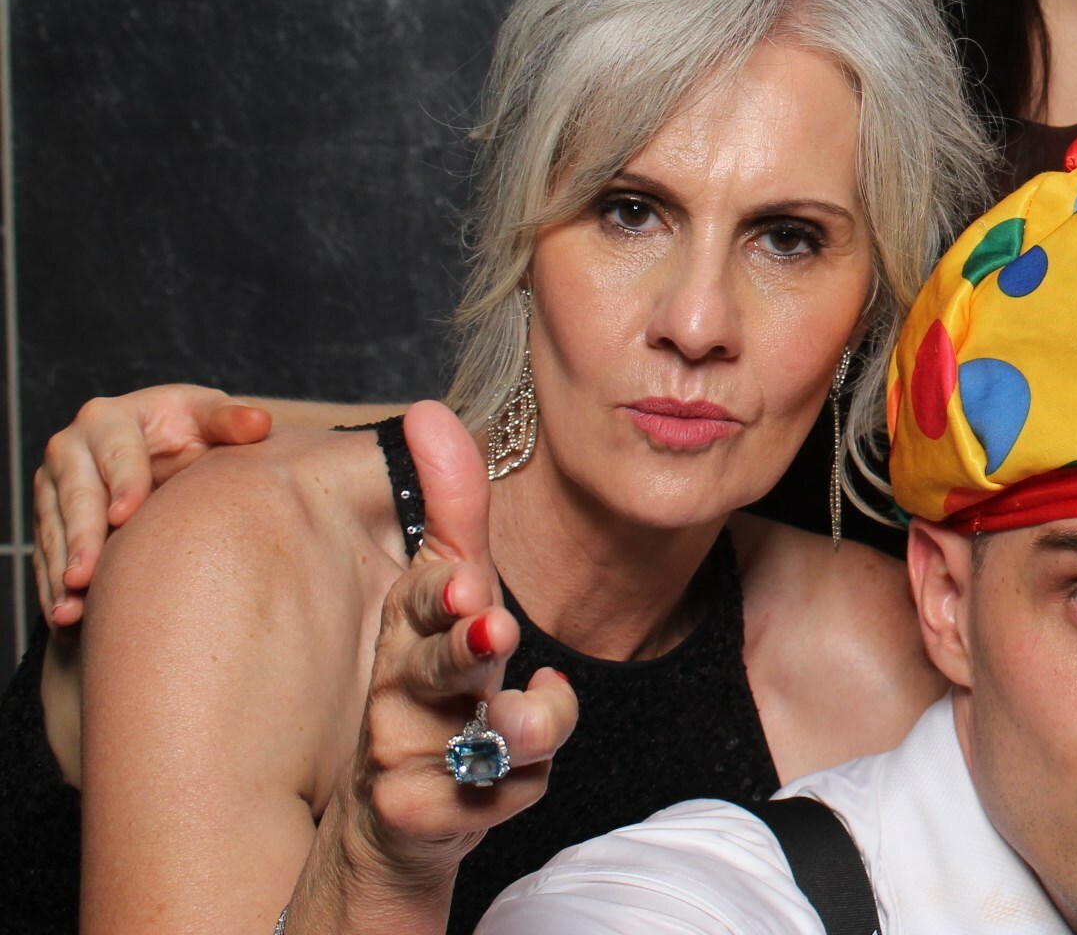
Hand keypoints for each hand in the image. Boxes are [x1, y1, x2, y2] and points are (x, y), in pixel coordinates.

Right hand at [35, 384, 273, 627]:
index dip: (123, 484)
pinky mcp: (49, 520)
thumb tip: (259, 424)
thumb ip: (232, 421)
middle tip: (85, 576)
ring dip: (59, 573)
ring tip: (70, 609)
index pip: (116, 453)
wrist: (164, 449)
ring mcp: (53, 487)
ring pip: (54, 532)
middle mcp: (71, 450)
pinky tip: (64, 617)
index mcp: (109, 419)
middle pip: (75, 497)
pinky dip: (52, 589)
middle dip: (81, 537)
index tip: (126, 516)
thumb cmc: (190, 429)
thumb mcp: (209, 418)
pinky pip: (46, 556)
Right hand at [306, 402, 579, 923]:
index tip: (468, 579)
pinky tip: (527, 767)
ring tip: (529, 715)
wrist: (401, 810)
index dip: (442, 591)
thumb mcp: (448, 591)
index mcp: (409, 628)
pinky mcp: (424, 815)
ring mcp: (406, 755)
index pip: (421, 599)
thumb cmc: (435, 681)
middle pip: (432, 668)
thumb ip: (453, 509)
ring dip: (506, 724)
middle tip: (492, 628)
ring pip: (466, 739)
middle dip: (460, 649)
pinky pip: (488, 799)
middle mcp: (399, 689)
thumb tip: (431, 411)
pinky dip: (518, 785)